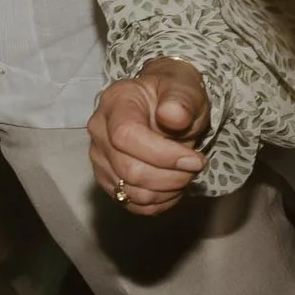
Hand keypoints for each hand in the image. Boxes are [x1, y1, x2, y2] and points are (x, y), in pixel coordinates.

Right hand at [87, 57, 209, 215]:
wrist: (166, 106)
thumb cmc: (175, 96)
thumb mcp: (185, 90)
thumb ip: (181, 101)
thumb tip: (172, 116)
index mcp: (115, 102)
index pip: (126, 136)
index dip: (164, 155)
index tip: (196, 159)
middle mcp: (99, 131)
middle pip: (129, 170)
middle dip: (171, 176)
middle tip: (195, 166)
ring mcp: (99, 158)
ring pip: (131, 192)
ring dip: (167, 190)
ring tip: (184, 173)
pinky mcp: (107, 179)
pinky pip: (132, 204)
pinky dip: (159, 202)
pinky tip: (172, 185)